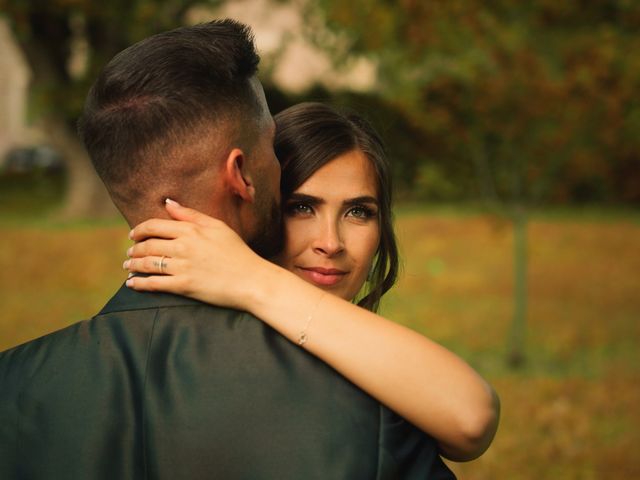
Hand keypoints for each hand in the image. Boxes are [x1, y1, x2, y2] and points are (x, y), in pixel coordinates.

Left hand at [123, 199, 270, 310]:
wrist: (252, 280)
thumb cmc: (237, 252)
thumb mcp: (218, 227)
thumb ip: (192, 215)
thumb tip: (168, 203)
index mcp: (191, 230)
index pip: (155, 226)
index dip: (139, 229)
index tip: (133, 234)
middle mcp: (184, 247)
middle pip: (148, 245)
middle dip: (134, 249)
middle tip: (129, 252)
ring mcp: (183, 267)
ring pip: (148, 264)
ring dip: (133, 264)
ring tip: (128, 265)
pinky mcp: (184, 286)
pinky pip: (154, 284)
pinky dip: (140, 283)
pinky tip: (132, 283)